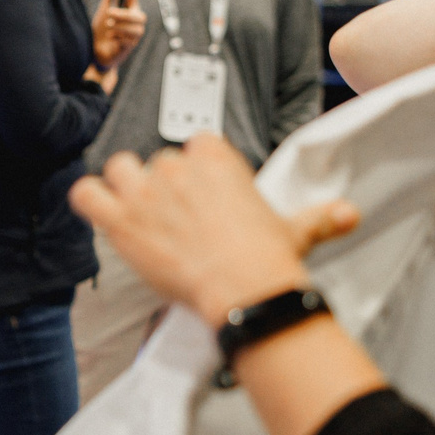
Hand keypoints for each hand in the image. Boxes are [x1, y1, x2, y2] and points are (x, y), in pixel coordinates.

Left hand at [70, 135, 355, 325]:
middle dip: (162, 187)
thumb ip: (319, 215)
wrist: (245, 289)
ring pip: (119, 168)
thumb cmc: (267, 259)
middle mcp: (177, 167)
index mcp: (216, 158)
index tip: (202, 194)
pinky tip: (100, 211)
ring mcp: (145, 191)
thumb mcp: (296, 228)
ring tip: (137, 212)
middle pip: (157, 162)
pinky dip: (88, 200)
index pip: (195, 145)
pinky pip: (86, 194)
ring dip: (124, 187)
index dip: (195, 170)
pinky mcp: (120, 220)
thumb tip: (348, 213)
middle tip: (175, 218)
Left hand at [90, 0, 146, 70]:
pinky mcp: (131, 46)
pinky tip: (111, 38)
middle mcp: (135, 21)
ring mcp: (135, 34)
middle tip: (109, 12)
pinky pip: (129, 40)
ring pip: (135, 28)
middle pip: (138, 16)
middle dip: (123, 14)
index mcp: (129, 9)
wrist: (95, 50)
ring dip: (119, 26)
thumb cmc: (101, 29)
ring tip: (108, 26)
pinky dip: (117, 37)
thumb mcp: (104, 9)